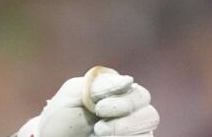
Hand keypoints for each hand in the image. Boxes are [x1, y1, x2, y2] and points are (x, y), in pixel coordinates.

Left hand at [15, 67, 159, 136]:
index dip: (125, 101)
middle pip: (150, 114)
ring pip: (147, 132)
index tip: (99, 107)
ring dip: (126, 131)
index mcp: (118, 96)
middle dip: (127, 119)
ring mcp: (129, 133)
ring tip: (99, 132)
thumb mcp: (74, 94)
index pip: (139, 94)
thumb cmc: (60, 117)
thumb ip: (99, 85)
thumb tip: (129, 80)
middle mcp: (128, 115)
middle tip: (100, 126)